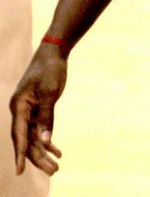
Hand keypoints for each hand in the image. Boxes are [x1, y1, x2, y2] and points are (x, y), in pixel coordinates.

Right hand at [10, 43, 66, 175]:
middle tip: (53, 171)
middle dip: (38, 157)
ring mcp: (28, 110)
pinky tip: (57, 151)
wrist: (54, 52)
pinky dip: (47, 140)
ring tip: (56, 166)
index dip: (20, 154)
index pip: (18, 135)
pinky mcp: (37, 108)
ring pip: (33, 136)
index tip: (19, 171)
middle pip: (26, 139)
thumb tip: (44, 141)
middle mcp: (20, 110)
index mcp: (19, 106)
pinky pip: (39, 129)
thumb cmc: (50, 69)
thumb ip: (47, 117)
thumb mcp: (50, 93)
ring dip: (44, 151)